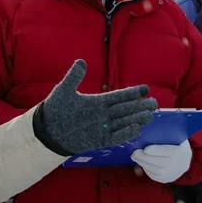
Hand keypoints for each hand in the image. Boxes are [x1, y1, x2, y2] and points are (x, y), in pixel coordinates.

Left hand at [35, 60, 156, 155]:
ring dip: (136, 119)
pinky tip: (137, 129)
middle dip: (140, 106)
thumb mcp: (64, 91)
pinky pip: (115, 137)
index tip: (146, 88)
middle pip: (125, 109)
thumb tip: (81, 62)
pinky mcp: (98, 140)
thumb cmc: (55, 109)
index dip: (132, 93)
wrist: (47, 130)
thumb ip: (73, 77)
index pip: (119, 96)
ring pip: (123, 122)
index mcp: (98, 102)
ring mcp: (102, 127)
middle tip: (154, 102)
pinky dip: (126, 134)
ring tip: (150, 115)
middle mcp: (103, 114)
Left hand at [131, 142, 192, 183]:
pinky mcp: (168, 179)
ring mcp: (174, 173)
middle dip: (145, 158)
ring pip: (157, 171)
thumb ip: (164, 135)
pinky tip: (142, 164)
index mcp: (182, 151)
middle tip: (134, 153)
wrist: (185, 159)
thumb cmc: (176, 144)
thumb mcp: (175, 137)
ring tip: (136, 158)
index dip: (156, 151)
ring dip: (143, 164)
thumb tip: (147, 136)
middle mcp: (180, 164)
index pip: (168, 151)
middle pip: (160, 163)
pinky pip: (155, 177)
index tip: (145, 148)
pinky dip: (147, 170)